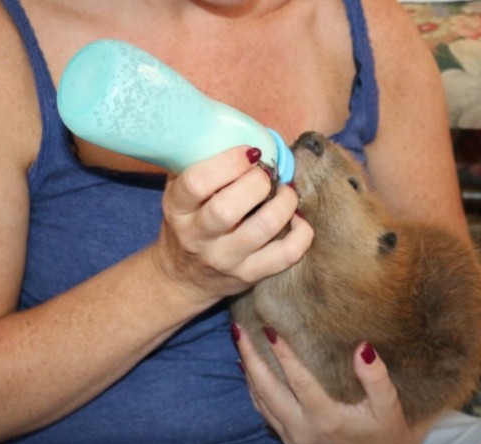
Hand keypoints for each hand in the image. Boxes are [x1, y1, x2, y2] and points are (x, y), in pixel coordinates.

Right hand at [151, 146, 313, 306]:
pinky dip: (302, 234)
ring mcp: (225, 259)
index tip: (249, 152)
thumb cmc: (187, 222)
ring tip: (286, 193)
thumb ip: (200, 162)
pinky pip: (286, 255)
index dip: (229, 161)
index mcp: (178, 208)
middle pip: (229, 208)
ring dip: (285, 202)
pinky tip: (298, 220)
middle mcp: (198, 236)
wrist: (181, 277)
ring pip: (264, 227)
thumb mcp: (179, 191)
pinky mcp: (249, 275)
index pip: (197, 182)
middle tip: (267, 174)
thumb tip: (241, 130)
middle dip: (259, 182)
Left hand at [235, 324, 433, 443]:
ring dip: (248, 371)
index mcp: (326, 418)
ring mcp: (293, 437)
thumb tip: (363, 348)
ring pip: (260, 401)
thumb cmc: (386, 434)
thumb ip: (377, 379)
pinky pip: (264, 412)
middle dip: (250, 357)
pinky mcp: (290, 440)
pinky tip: (247, 371)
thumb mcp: (389, 408)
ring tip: (239, 341)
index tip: (269, 328)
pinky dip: (253, 389)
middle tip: (238, 329)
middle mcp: (303, 429)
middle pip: (267, 390)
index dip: (283, 354)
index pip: (298, 381)